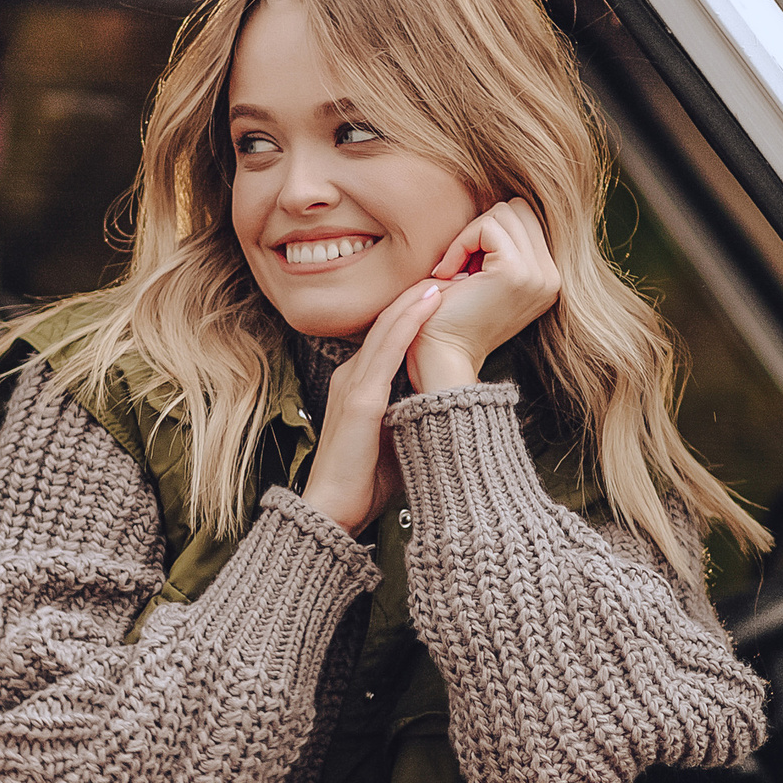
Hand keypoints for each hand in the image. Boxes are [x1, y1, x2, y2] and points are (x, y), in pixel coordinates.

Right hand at [298, 277, 442, 534]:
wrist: (333, 512)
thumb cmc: (365, 484)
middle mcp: (352, 375)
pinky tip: (429, 301)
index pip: (389, 337)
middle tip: (449, 270)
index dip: (414, 313)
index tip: (445, 295)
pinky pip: (387, 350)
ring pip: (387, 328)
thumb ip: (414, 414)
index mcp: (360, 384)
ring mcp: (353, 384)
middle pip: (387, 323)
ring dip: (416, 299)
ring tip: (444, 275)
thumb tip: (450, 405)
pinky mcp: (360, 400)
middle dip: (416, 296)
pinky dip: (409, 323)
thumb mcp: (396, 438)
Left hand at [406, 200, 560, 392]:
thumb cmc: (452, 317)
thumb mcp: (487, 277)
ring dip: (470, 235)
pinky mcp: (515, 272)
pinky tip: (448, 274)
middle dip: (483, 227)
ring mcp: (538, 275)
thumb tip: (500, 208)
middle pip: (519, 209)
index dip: (490, 231)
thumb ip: (503, 247)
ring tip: (454, 271)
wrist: (443, 356)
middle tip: (460, 264)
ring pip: (504, 213)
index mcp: (549, 279)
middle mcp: (551, 277)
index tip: (467, 266)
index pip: (526, 219)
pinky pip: (486, 228)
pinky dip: (461, 243)